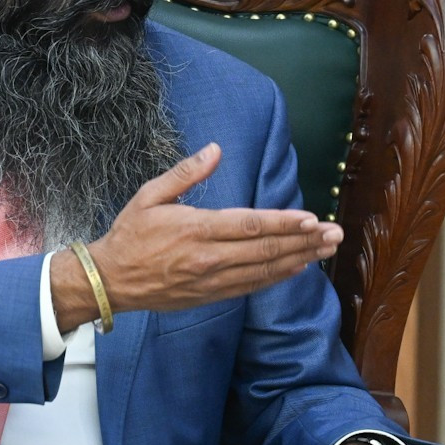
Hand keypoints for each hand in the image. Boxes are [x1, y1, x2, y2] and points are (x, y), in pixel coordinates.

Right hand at [55, 144, 343, 324]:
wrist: (109, 281)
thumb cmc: (130, 234)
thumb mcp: (150, 195)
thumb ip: (186, 172)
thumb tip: (216, 149)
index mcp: (195, 229)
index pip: (249, 226)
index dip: (284, 223)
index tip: (311, 218)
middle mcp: (208, 258)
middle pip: (266, 250)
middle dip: (304, 242)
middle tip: (335, 235)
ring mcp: (212, 281)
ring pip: (264, 271)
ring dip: (299, 259)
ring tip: (327, 250)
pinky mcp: (211, 296)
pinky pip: (252, 287)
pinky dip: (278, 277)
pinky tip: (298, 268)